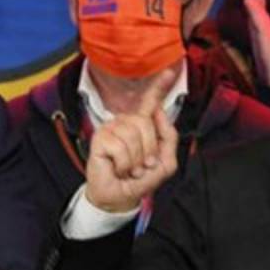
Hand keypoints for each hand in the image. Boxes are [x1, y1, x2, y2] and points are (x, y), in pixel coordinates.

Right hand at [84, 71, 180, 212]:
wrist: (120, 197)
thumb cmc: (140, 180)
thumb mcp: (165, 163)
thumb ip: (169, 138)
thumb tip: (159, 112)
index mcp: (142, 126)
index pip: (150, 103)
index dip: (159, 87)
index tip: (168, 71)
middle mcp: (125, 122)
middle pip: (145, 123)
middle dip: (148, 151)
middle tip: (141, 166)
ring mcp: (111, 128)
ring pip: (133, 135)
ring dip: (135, 160)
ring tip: (128, 168)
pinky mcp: (100, 138)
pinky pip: (120, 147)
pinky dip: (123, 164)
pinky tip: (117, 168)